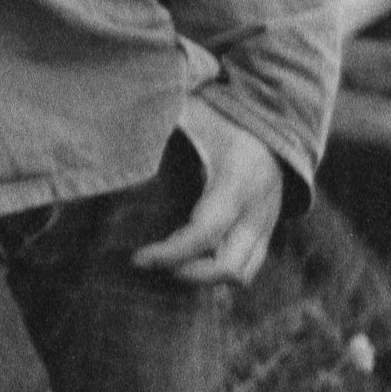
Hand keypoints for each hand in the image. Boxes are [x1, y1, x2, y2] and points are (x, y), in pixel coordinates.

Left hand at [129, 103, 283, 285]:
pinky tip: (184, 260)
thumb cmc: (223, 119)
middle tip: (150, 263)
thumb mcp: (193, 114)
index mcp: (237, 181)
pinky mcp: (266, 234)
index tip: (138, 258)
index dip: (172, 252)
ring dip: (203, 277)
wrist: (274, 125)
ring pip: (241, 274)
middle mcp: (258, 211)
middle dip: (188, 274)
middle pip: (229, 267)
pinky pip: (246, 267)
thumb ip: (157, 122)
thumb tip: (116, 134)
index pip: (206, 231)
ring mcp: (266, 226)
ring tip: (166, 263)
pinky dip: (216, 272)